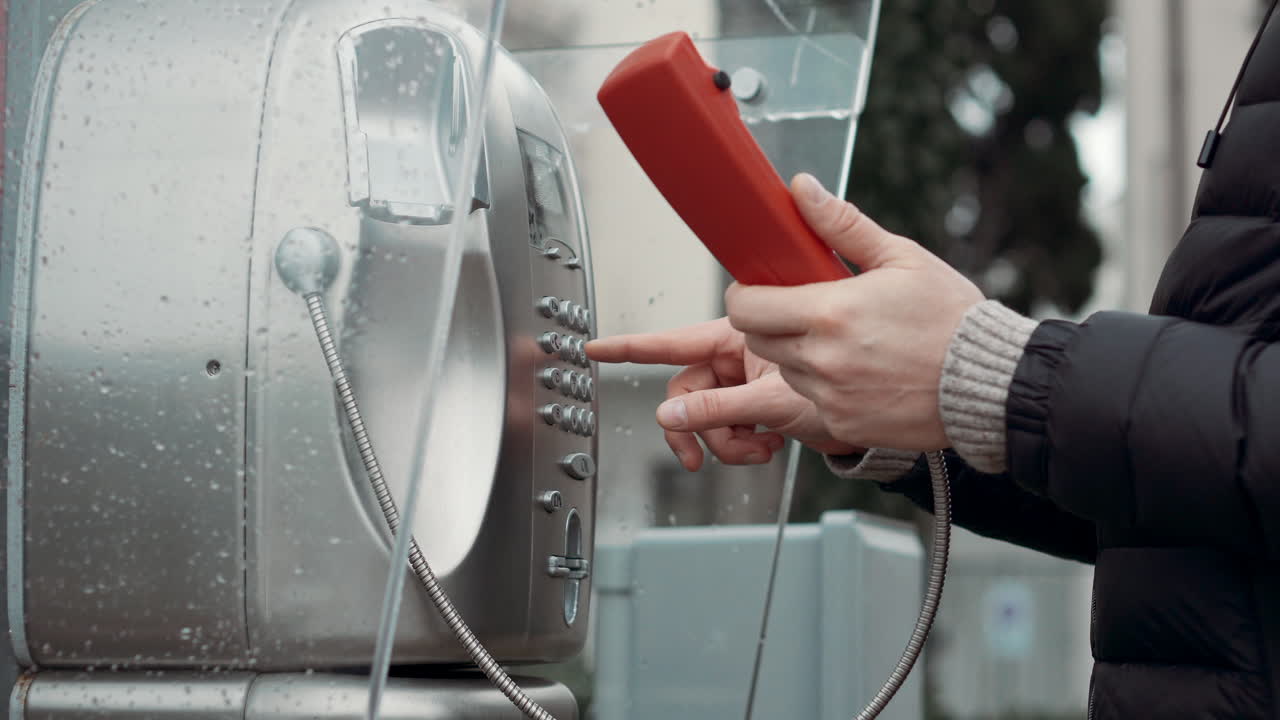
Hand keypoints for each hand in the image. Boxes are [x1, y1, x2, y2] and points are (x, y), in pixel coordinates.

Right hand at [585, 318, 859, 470]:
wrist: (883, 406)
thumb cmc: (849, 378)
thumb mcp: (775, 400)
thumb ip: (718, 409)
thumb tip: (669, 416)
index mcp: (737, 337)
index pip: (673, 340)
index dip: (631, 346)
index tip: (598, 348)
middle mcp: (738, 358)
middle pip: (687, 392)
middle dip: (694, 425)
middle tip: (699, 454)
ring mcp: (747, 383)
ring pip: (706, 416)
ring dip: (725, 441)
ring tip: (758, 446)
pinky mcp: (758, 406)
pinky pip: (729, 429)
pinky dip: (743, 444)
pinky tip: (770, 442)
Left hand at [725, 173, 984, 450]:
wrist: (990, 384)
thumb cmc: (950, 316)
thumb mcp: (902, 258)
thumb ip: (842, 224)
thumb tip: (801, 187)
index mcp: (830, 311)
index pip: (744, 307)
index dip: (745, 294)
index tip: (760, 287)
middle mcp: (823, 358)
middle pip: (756, 339)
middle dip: (769, 321)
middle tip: (804, 309)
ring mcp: (830, 396)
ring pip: (783, 369)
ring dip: (797, 353)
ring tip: (842, 340)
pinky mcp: (843, 424)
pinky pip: (812, 399)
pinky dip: (824, 385)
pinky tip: (860, 370)